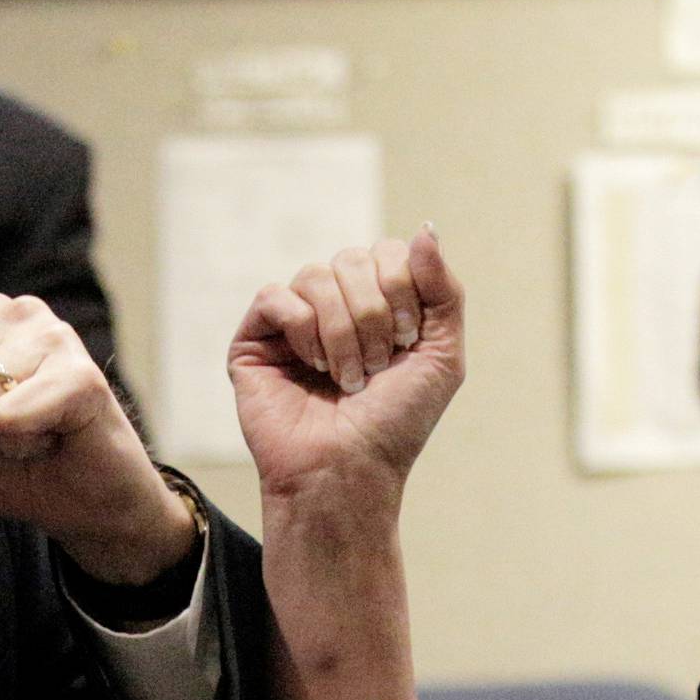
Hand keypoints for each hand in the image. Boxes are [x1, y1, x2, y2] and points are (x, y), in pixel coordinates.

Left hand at [0, 291, 194, 584]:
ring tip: (40, 433)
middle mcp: (18, 312)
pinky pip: (8, 418)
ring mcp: (54, 337)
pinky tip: (57, 438)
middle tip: (16, 430)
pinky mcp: (81, 376)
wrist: (88, 506)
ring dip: (0, 437)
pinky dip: (25, 445)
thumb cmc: (21, 466)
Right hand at [229, 227, 463, 508]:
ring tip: (347, 377)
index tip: (409, 341)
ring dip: (342, 332)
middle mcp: (336, 306)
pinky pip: (276, 296)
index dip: (403, 290)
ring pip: (316, 275)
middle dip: (374, 315)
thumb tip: (426, 228)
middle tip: (378, 366)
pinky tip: (312, 368)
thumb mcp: (443, 356)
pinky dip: (303, 332)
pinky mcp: (256, 338)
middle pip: (352, 259)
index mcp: (380, 306)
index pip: (388, 253)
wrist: (350, 470)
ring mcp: (294, 320)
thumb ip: (444, 290)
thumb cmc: (397, 422)